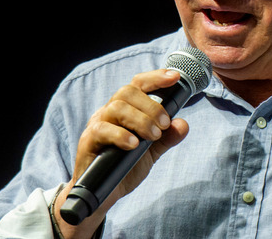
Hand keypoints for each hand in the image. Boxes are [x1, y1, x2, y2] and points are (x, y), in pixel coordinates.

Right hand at [55, 69, 189, 237]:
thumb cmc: (124, 168)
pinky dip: (121, 135)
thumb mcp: (151, 152)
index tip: (175, 77)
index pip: (138, 84)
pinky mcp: (88, 141)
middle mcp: (109, 112)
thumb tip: (183, 124)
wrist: (102, 194)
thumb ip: (166, 138)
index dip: (156, 77)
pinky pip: (103, 130)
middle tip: (164, 124)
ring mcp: (97, 125)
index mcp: (125, 110)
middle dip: (151, 106)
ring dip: (141, 119)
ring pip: (117, 107)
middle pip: (127, 91)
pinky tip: (134, 145)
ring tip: (154, 136)